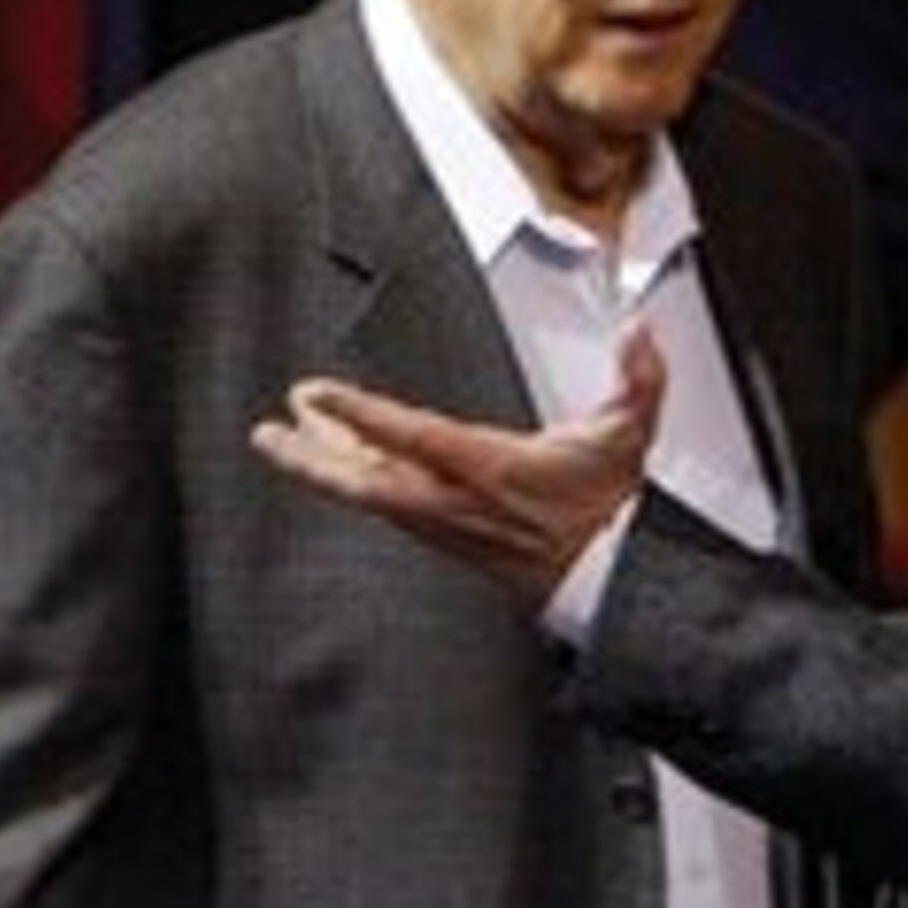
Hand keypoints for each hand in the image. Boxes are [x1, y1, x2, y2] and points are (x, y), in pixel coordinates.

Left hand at [250, 325, 666, 600]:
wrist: (609, 577)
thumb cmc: (609, 507)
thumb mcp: (629, 433)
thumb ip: (638, 376)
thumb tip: (640, 330)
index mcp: (495, 469)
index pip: (416, 437)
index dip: (363, 415)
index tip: (316, 394)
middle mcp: (458, 502)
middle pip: (368, 483)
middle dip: (313, 457)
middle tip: (268, 433)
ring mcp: (446, 525)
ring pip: (370, 497)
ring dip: (325, 466)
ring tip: (285, 439)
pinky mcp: (443, 538)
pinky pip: (384, 509)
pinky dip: (353, 482)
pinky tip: (339, 466)